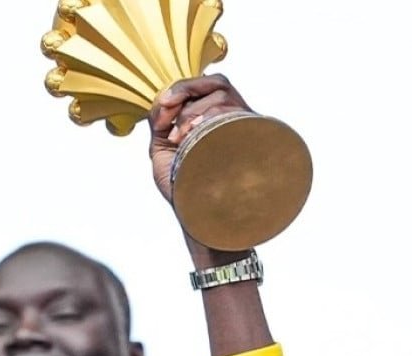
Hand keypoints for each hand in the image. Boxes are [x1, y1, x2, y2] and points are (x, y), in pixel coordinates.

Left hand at [148, 74, 253, 203]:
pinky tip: (193, 136)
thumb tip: (163, 99)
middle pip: (217, 83)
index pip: (206, 86)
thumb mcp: (161, 147)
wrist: (198, 215)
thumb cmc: (183, 186)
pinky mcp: (251, 139)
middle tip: (168, 109)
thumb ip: (160, 120)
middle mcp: (232, 120)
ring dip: (192, 111)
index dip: (182, 88)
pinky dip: (208, 117)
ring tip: (179, 138)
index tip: (164, 105)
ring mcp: (243, 129)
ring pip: (221, 95)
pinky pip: (233, 113)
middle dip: (186, 90)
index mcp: (212, 120)